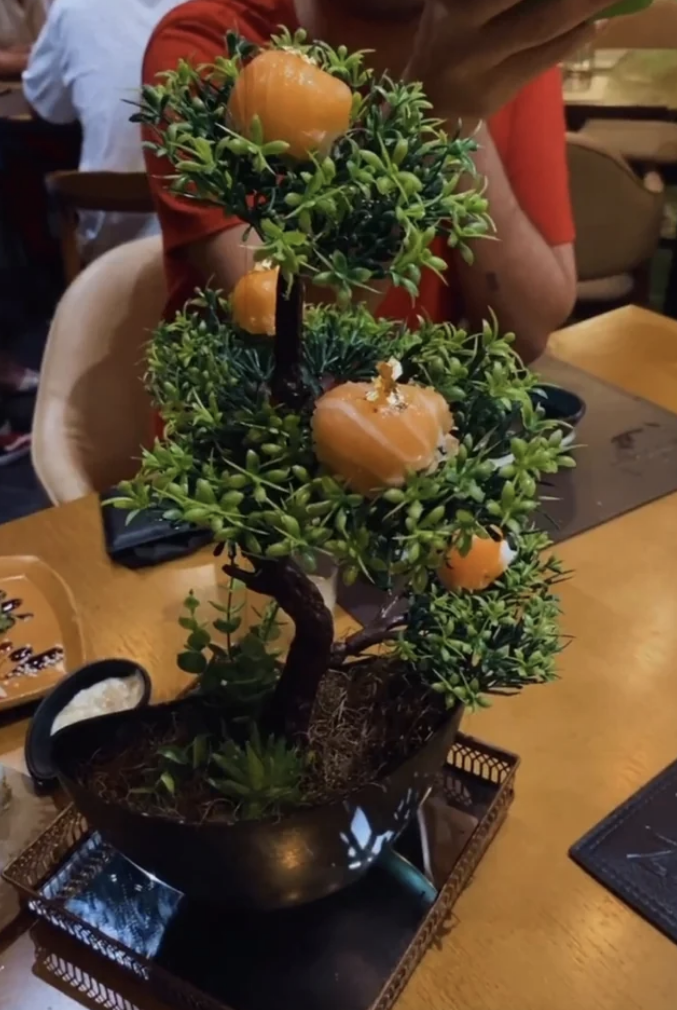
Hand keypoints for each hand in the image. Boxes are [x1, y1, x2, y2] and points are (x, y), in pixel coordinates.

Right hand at [406, 0, 606, 118]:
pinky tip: (595, 22)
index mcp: (451, 2)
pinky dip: (576, 38)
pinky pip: (545, 60)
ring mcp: (477, 67)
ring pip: (544, 29)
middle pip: (529, 3)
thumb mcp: (459, 1)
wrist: (425, 100)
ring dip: (587, 6)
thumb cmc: (449, 32)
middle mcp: (459, 31)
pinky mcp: (494, 95)